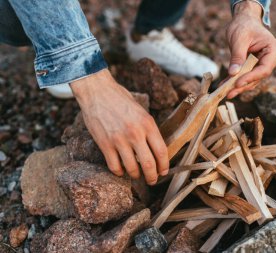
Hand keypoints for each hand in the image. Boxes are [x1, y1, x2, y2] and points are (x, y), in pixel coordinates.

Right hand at [70, 69, 168, 184]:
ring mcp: (119, 140)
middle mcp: (135, 133)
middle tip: (152, 180)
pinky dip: (119, 172)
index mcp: (148, 124)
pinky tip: (121, 170)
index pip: (161, 152)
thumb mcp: (142, 112)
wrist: (97, 91)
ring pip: (132, 168)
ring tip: (136, 175)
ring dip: (135, 175)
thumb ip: (149, 129)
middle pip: (149, 164)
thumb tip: (155, 149)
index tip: (163, 172)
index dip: (164, 166)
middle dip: (152, 177)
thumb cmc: (121, 99)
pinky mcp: (104, 144)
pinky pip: (114, 166)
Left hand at [226, 0, 275, 98]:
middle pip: (258, 77)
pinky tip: (225, 86)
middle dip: (243, 86)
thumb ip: (237, 56)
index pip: (264, 69)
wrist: (244, 21)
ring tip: (225, 92)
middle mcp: (272, 59)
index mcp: (274, 50)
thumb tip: (233, 73)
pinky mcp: (255, 68)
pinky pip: (246, 77)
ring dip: (238, 87)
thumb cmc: (244, 26)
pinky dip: (235, 82)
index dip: (251, 78)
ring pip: (252, 80)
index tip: (237, 83)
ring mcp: (264, 64)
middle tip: (228, 93)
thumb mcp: (239, 39)